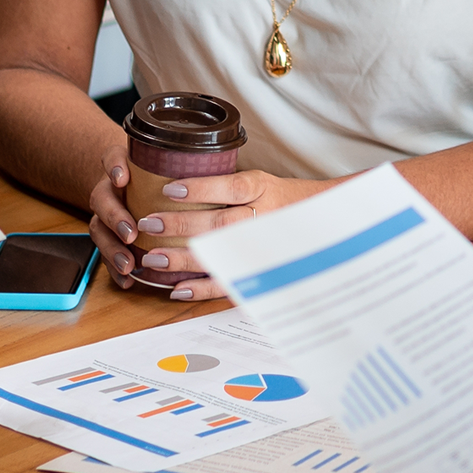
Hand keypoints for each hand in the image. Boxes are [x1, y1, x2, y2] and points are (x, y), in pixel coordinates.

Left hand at [87, 153, 331, 300]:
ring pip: (221, 254)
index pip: (233, 187)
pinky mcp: (261, 275)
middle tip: (148, 224)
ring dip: (183, 260)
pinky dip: (201, 290)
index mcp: (266, 190)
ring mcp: (263, 249)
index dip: (201, 188)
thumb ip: (231, 186)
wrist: (324, 226)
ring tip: (152, 259)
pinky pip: (229, 284)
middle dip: (181, 225)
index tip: (168, 189)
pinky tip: (176, 289)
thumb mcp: (265, 182)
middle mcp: (266, 219)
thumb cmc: (285, 200)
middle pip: (221, 223)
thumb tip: (176, 186)